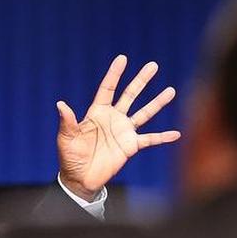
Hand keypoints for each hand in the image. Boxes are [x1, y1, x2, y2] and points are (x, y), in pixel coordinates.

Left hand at [57, 55, 181, 200]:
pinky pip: (150, 139)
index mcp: (97, 112)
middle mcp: (113, 118)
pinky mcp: (131, 146)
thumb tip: (60, 104)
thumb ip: (67, 121)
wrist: (80, 179)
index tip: (123, 59)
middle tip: (153, 65)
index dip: (115, 74)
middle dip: (141, 80)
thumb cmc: (70, 157)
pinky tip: (176, 134)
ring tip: (171, 90)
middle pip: (130, 95)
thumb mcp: (66, 138)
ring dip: (157, 102)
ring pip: (144, 113)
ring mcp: (124, 131)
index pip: (107, 88)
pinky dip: (163, 137)